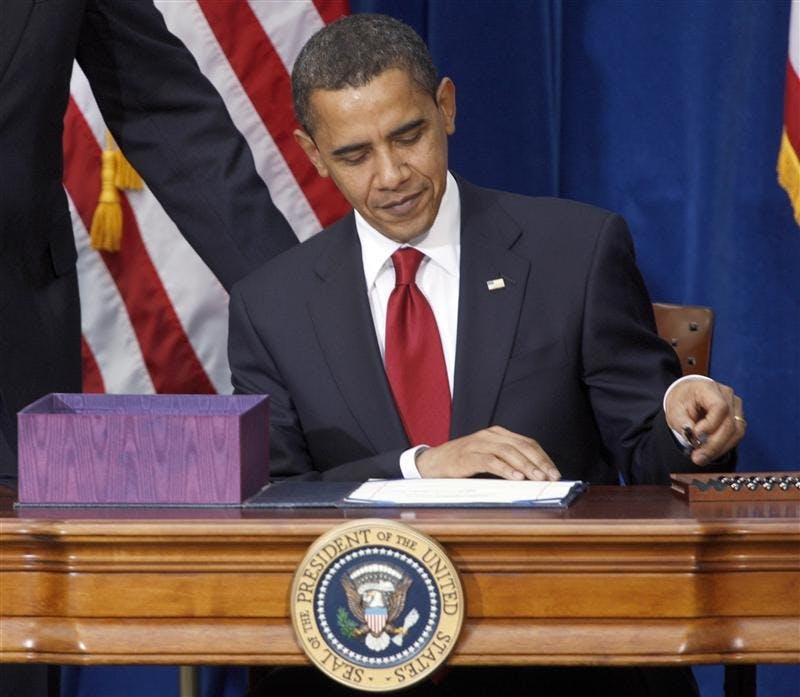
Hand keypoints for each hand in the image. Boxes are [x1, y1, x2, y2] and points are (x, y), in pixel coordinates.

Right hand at [415, 425, 560, 480]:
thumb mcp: (487, 457)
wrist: (432, 463)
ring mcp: (478, 444)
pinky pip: (490, 461)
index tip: (554, 471)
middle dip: (539, 462)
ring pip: (508, 452)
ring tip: (538, 478)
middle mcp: (490, 435)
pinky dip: (505, 469)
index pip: (527, 442)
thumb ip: (507, 461)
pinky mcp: (468, 456)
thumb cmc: (462, 462)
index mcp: (497, 434)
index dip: (543, 457)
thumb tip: (534, 476)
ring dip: (526, 466)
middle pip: (521, 446)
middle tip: (551, 476)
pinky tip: (516, 477)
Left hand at [665, 379, 744, 464]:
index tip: (696, 435)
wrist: (688, 395)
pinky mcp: (737, 417)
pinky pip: (736, 435)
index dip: (710, 425)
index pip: (719, 407)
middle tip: (698, 458)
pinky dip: (723, 446)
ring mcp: (735, 406)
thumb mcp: (674, 410)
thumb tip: (692, 435)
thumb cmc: (681, 400)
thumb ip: (681, 422)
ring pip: (737, 432)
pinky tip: (710, 452)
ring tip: (702, 457)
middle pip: (730, 423)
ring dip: (719, 448)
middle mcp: (727, 395)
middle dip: (714, 444)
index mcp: (709, 388)